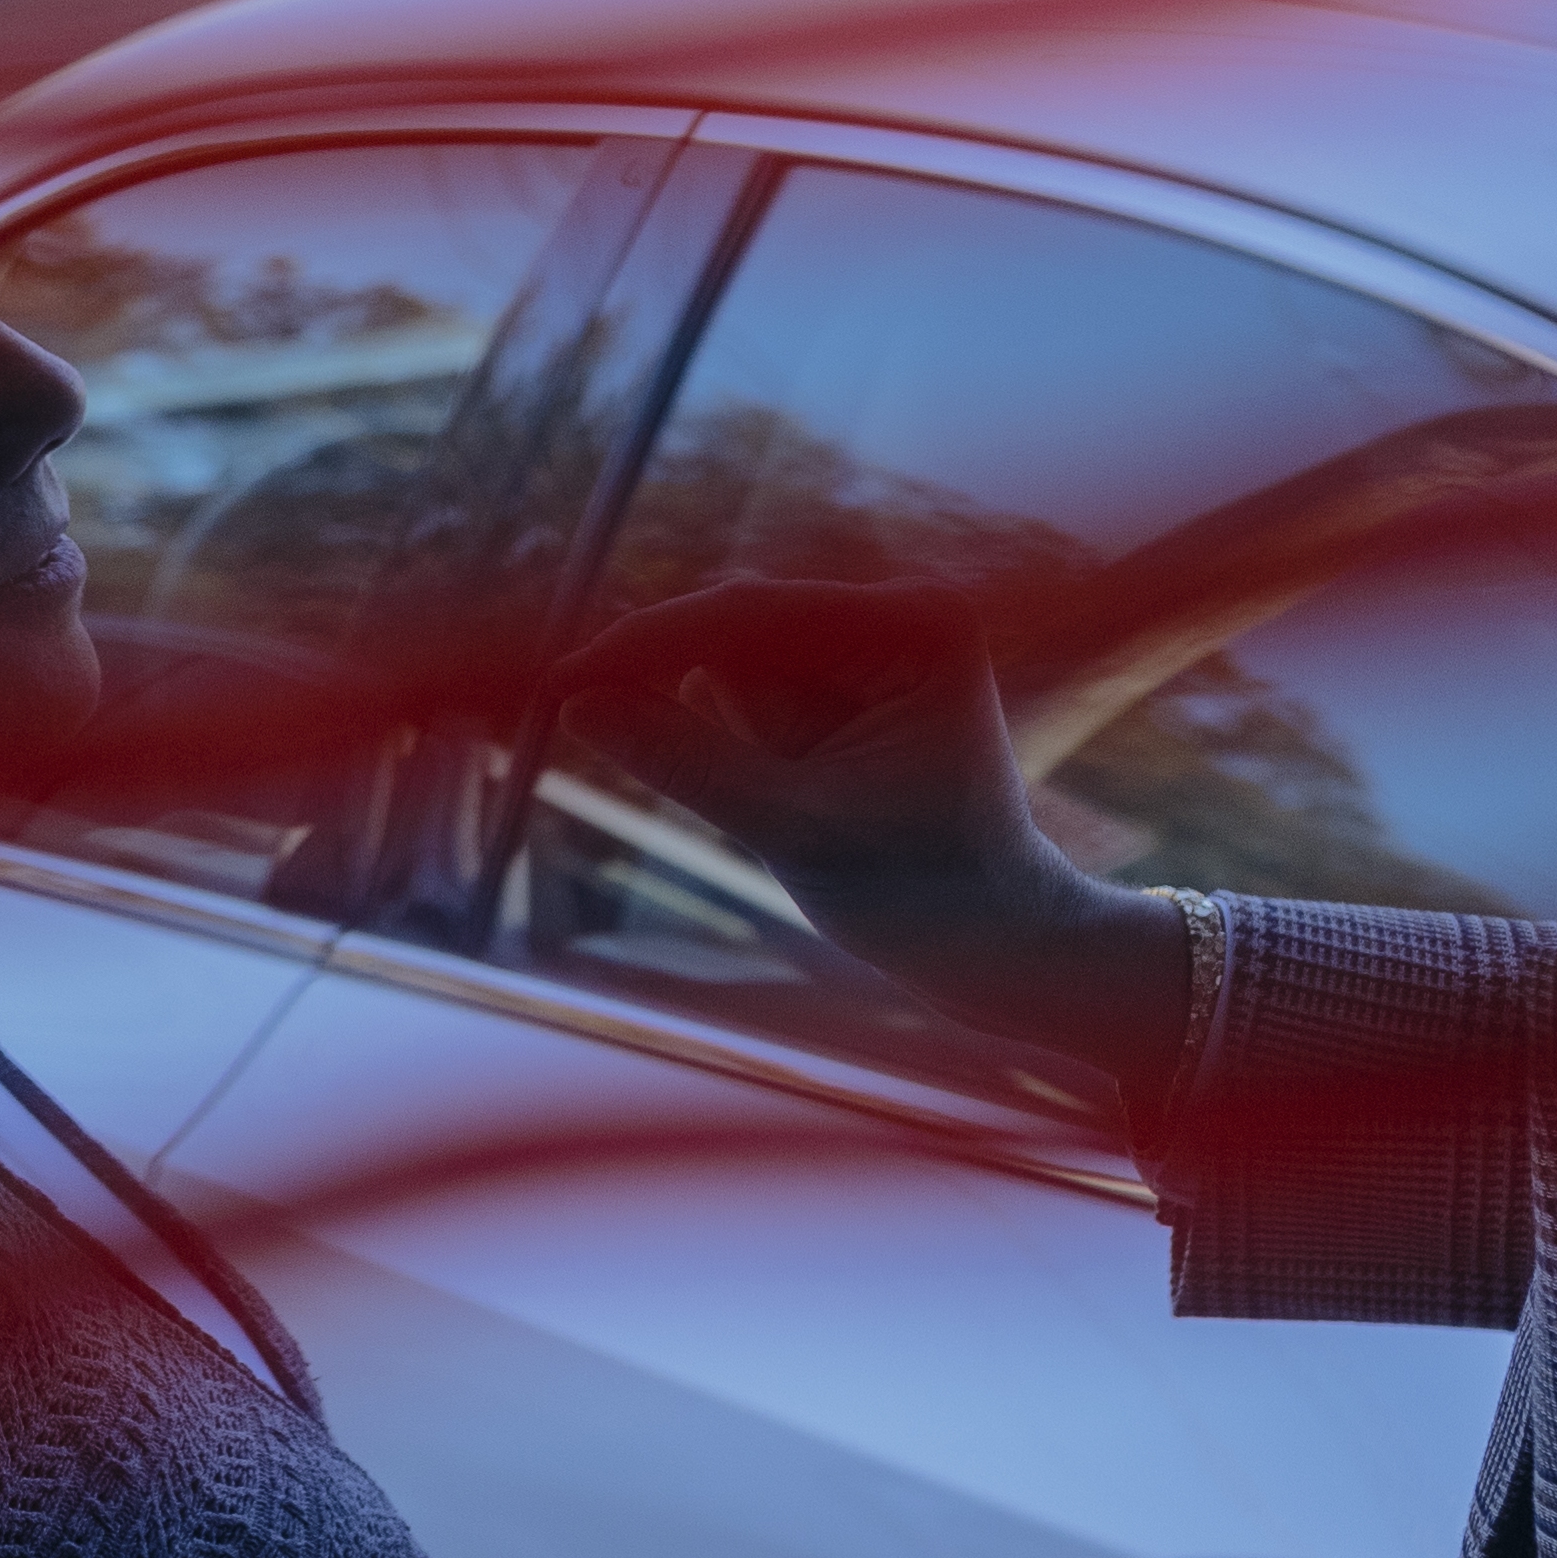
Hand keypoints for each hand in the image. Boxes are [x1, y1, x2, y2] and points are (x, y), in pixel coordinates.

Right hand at [556, 575, 1194, 1082]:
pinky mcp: (845, 686)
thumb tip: (577, 705)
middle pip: (737, 629)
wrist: (997, 945)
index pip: (749, 613)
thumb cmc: (924, 895)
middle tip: (618, 747)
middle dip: (688, 698)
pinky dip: (736, 745)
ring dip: (725, 736)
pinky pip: (751, 695)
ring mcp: (871, 649)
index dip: (645, 646)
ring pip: (734, 665)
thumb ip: (685, 761)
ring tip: (800, 817)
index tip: (559, 683)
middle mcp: (895, 617)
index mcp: (914, 625)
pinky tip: (799, 806)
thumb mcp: (792, 829)